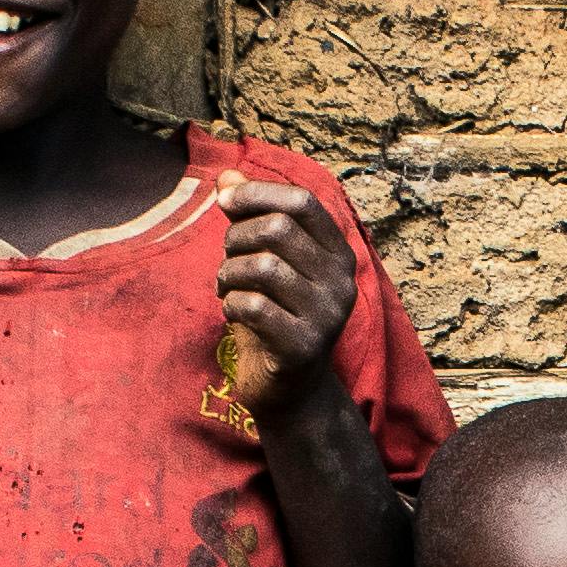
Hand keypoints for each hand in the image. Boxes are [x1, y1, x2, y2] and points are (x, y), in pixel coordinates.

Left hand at [216, 177, 355, 401]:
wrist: (290, 390)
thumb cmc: (274, 316)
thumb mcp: (264, 262)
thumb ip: (249, 218)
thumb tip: (226, 176)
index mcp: (338, 253)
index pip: (302, 202)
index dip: (258, 193)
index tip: (224, 201)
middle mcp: (341, 282)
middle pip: (278, 229)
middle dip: (236, 239)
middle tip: (227, 261)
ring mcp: (326, 316)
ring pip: (263, 266)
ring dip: (229, 273)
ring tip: (225, 289)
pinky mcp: (303, 347)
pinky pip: (253, 306)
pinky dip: (230, 304)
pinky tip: (232, 313)